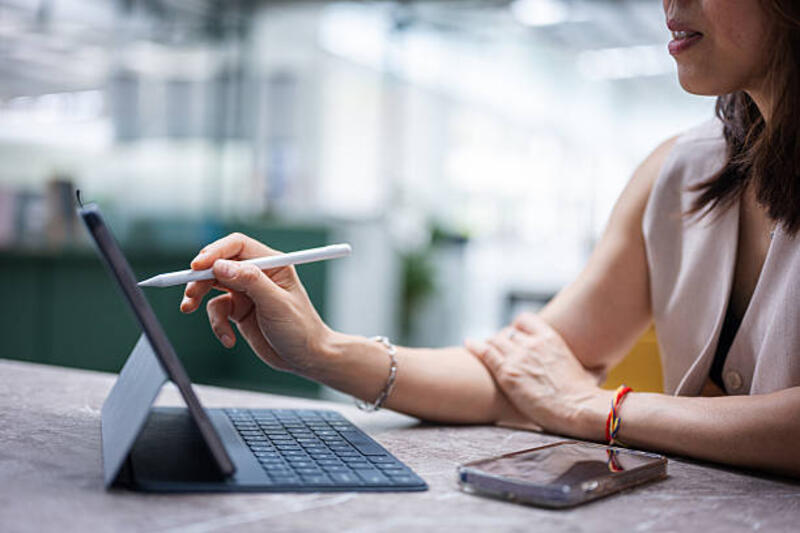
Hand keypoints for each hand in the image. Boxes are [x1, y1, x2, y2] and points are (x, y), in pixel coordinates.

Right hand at [180, 233, 334, 377]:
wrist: (306, 358)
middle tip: (189, 293)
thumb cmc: (301, 328)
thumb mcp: (276, 303)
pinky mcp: (239, 310)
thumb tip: (220, 266)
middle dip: (201, 277)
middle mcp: (258, 274)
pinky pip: (217, 310)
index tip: (198, 266)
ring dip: (199, 297)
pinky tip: (229, 339)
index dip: (215, 252)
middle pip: (219, 264)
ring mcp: (247, 292)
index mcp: (273, 264)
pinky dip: (217, 324)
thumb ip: (249, 281)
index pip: (237, 246)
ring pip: (212, 285)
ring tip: (189, 308)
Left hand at [465, 312, 609, 439]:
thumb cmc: (586, 396)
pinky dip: (475, 346)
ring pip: (495, 340)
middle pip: (507, 332)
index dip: (517, 327)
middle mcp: (533, 343)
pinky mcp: (508, 373)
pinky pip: (485, 352)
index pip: (525, 320)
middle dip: (502, 340)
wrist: (579, 409)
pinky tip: (469, 343)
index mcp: (551, 338)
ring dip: (491, 346)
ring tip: (485, 352)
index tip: (514, 335)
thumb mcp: (589, 371)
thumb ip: (586, 365)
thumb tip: (601, 369)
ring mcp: (519, 356)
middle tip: (499, 351)